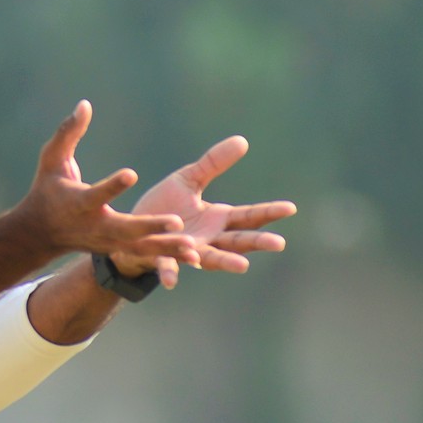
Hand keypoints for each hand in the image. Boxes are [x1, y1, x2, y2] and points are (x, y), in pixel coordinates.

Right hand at [14, 100, 199, 273]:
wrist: (41, 232)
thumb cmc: (47, 189)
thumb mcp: (52, 159)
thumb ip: (68, 133)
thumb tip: (85, 104)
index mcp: (79, 202)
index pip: (96, 195)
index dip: (113, 186)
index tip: (131, 174)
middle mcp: (95, 225)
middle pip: (125, 228)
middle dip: (149, 226)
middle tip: (177, 221)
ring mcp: (107, 242)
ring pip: (139, 247)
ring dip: (166, 247)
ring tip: (193, 247)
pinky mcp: (117, 250)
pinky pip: (144, 255)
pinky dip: (168, 257)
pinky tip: (194, 258)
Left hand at [131, 135, 295, 284]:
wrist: (132, 228)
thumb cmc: (164, 207)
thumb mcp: (188, 179)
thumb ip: (213, 163)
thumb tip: (243, 141)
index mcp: (218, 219)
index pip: (249, 216)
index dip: (269, 212)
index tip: (290, 208)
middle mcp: (208, 239)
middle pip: (238, 241)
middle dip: (258, 242)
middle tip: (279, 243)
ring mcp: (188, 251)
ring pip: (210, 258)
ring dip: (226, 262)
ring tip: (244, 266)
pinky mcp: (162, 257)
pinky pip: (168, 266)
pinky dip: (171, 272)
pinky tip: (172, 281)